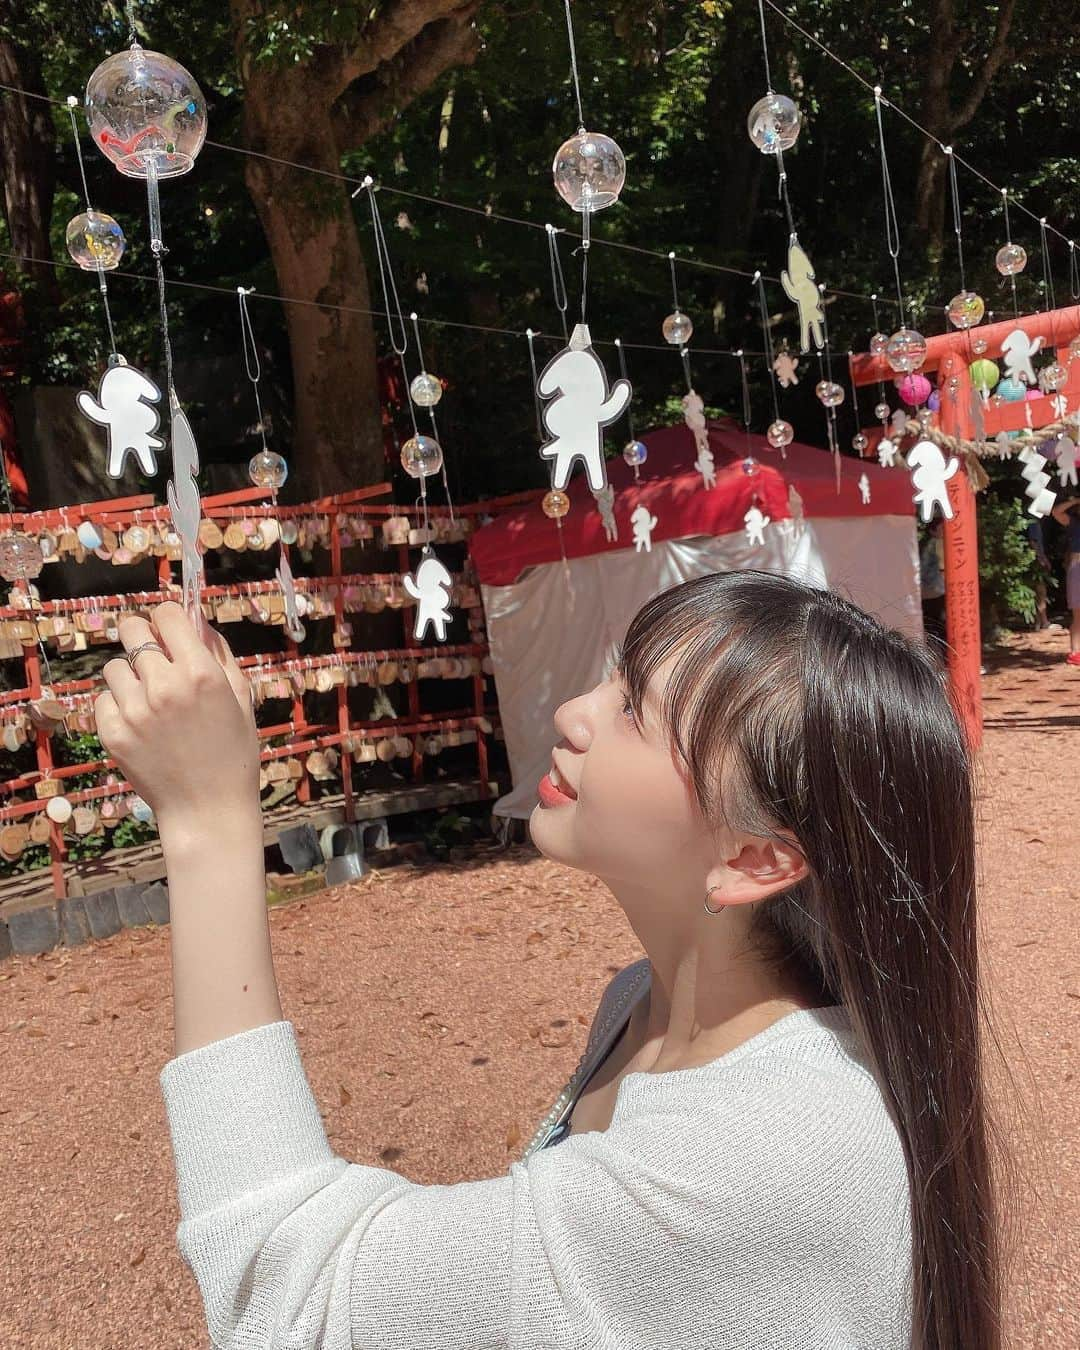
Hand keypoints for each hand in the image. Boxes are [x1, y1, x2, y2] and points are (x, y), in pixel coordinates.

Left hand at [94, 601, 260, 828]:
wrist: (208, 808)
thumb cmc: (233, 753)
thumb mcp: (241, 698)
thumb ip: (220, 654)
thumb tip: (197, 622)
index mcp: (201, 673)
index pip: (167, 614)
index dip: (168, 619)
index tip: (170, 632)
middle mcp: (165, 686)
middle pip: (132, 629)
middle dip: (142, 636)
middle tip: (152, 656)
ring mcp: (135, 710)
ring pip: (115, 666)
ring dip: (131, 676)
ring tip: (150, 701)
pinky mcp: (113, 732)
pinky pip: (103, 699)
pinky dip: (119, 706)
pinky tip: (141, 724)